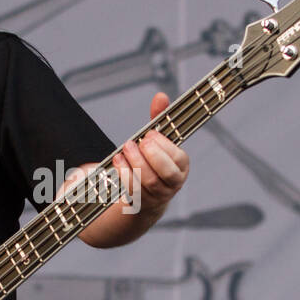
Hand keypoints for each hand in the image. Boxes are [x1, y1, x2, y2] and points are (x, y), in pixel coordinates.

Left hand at [111, 92, 189, 211]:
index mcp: (181, 167)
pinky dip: (124, 174)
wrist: (145, 194)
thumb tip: (160, 97)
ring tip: (125, 148)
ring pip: (149, 183)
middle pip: (166, 174)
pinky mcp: (141, 203)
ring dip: (134, 163)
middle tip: (137, 142)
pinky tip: (118, 161)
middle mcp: (173, 184)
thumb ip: (159, 118)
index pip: (179, 158)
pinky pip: (133, 191)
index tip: (150, 134)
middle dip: (150, 155)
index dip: (164, 146)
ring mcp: (157, 196)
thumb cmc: (152, 161)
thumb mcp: (157, 139)